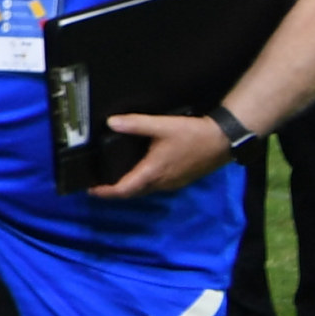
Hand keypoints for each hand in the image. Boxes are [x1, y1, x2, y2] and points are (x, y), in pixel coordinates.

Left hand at [93, 108, 235, 200]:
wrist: (223, 140)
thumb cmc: (193, 135)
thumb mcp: (162, 126)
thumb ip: (136, 124)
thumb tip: (111, 122)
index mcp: (153, 172)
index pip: (124, 189)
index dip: (105, 192)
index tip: (91, 190)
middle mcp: (162, 183)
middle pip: (133, 193)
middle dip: (114, 191)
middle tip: (99, 185)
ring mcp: (173, 183)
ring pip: (145, 190)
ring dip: (129, 188)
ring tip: (114, 179)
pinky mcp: (180, 180)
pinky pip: (156, 186)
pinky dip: (143, 183)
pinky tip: (139, 173)